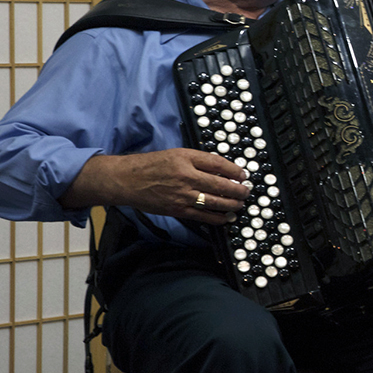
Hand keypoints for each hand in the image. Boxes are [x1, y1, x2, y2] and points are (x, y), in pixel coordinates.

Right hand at [61, 149, 251, 225]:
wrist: (126, 180)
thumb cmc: (151, 165)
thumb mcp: (176, 155)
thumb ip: (198, 161)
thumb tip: (222, 170)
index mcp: (185, 158)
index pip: (218, 163)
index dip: (234, 170)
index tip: (244, 175)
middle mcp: (185, 176)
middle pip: (220, 184)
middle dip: (238, 190)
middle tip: (246, 192)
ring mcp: (182, 195)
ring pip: (214, 202)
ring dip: (231, 204)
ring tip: (240, 204)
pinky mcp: (177, 209)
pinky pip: (202, 216)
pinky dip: (217, 218)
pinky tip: (226, 218)